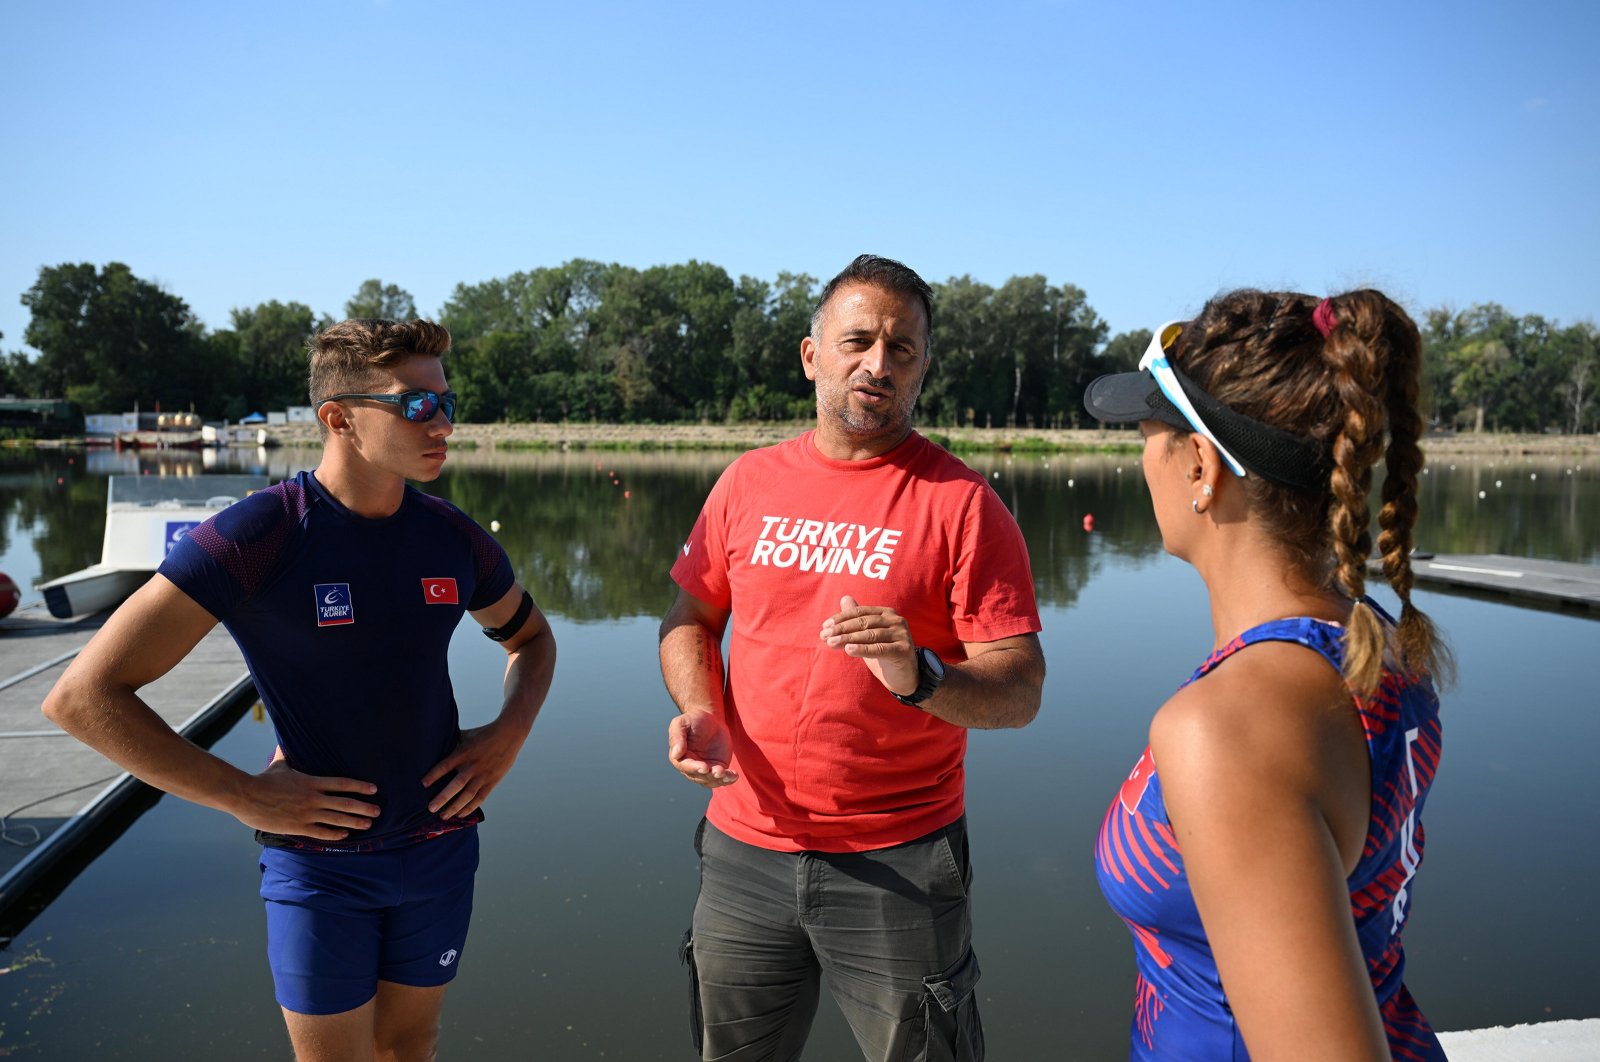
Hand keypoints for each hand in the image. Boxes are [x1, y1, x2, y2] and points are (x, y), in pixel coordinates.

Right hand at [239, 760, 379, 840]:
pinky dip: (334, 834)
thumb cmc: (263, 780)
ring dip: (354, 823)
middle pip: (345, 803)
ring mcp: (306, 813)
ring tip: (368, 825)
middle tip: (378, 812)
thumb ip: (287, 753)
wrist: (246, 796)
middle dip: (364, 808)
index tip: (374, 789)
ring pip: (337, 820)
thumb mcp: (280, 764)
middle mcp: (313, 798)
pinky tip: (344, 836)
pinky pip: (320, 832)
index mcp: (312, 782)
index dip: (360, 786)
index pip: (343, 784)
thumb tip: (285, 738)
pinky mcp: (297, 826)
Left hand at [422, 718, 528, 818]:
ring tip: (443, 816)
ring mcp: (483, 775)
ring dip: (455, 807)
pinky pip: (480, 798)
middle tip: (431, 808)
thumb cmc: (484, 734)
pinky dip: (470, 807)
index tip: (423, 784)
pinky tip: (460, 814)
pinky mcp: (492, 781)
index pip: (445, 766)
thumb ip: (452, 742)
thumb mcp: (466, 735)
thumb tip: (435, 744)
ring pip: (468, 795)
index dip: (433, 775)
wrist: (509, 734)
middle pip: (456, 785)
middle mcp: (472, 766)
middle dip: (442, 798)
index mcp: (463, 753)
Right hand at [668, 710, 738, 787]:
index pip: (685, 766)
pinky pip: (721, 778)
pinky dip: (728, 779)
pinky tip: (734, 776)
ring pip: (710, 780)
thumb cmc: (693, 720)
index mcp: (679, 757)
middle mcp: (690, 767)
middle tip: (719, 771)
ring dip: (719, 780)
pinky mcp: (717, 768)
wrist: (710, 719)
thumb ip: (677, 737)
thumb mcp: (682, 723)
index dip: (695, 768)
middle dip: (709, 776)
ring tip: (728, 775)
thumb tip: (676, 753)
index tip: (704, 767)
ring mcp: (705, 769)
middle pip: (698, 776)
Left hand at [819, 595, 918, 695]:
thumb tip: (844, 598)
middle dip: (842, 629)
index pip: (860, 612)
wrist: (904, 677)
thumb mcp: (868, 636)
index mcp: (887, 613)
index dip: (841, 618)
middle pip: (864, 622)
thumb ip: (857, 618)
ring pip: (870, 635)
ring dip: (848, 639)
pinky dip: (863, 649)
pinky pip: (880, 648)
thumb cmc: (884, 654)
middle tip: (824, 635)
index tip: (824, 627)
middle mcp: (896, 620)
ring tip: (831, 643)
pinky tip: (849, 650)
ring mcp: (901, 634)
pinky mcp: (904, 650)